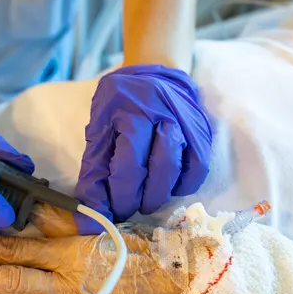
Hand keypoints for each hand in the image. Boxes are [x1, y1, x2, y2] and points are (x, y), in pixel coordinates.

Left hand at [75, 64, 211, 233]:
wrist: (156, 75)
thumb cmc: (121, 105)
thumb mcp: (99, 129)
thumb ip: (94, 172)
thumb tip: (90, 218)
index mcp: (130, 109)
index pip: (127, 162)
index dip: (119, 195)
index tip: (111, 212)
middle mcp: (163, 111)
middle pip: (157, 167)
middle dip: (138, 199)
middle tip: (127, 209)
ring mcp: (186, 121)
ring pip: (178, 169)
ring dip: (159, 195)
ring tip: (144, 202)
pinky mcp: (202, 131)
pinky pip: (198, 168)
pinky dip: (182, 187)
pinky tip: (167, 187)